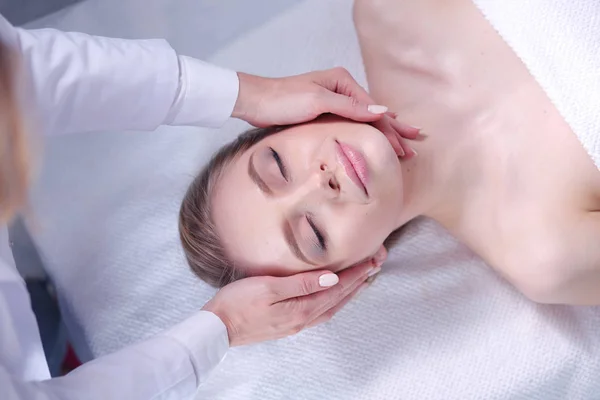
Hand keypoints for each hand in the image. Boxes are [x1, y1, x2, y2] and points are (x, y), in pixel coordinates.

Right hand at [203, 248, 386, 345]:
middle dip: (361, 279)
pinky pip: (321, 311)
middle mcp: (303, 319)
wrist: (217, 328)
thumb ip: (301, 283)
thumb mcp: (268, 287)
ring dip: (351, 291)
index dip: (358, 272)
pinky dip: (335, 301)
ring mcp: (296, 323)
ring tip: (365, 277)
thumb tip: (332, 279)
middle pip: (340, 297)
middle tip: (378, 262)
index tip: (374, 258)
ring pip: (333, 306)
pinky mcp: (287, 323)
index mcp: (301, 308)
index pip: (338, 287)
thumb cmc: (237, 304)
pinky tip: (334, 296)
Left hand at [232, 68, 418, 155]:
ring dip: (383, 132)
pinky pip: (352, 123)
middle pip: (374, 113)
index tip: (405, 145)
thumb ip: (350, 107)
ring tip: (402, 141)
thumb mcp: (319, 101)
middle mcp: (340, 89)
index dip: (391, 129)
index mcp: (342, 82)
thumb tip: (381, 111)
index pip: (374, 110)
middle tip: (414, 144)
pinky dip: (366, 130)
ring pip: (364, 119)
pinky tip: (374, 135)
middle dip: (394, 129)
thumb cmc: (283, 99)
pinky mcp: (323, 112)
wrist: (255, 101)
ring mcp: (332, 100)